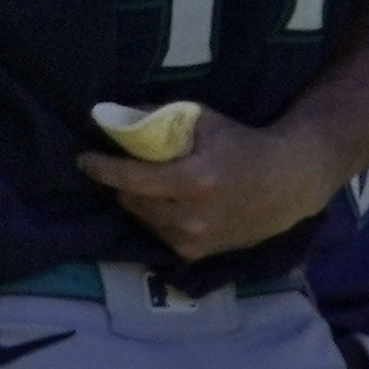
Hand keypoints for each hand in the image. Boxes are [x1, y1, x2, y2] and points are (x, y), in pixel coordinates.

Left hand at [72, 105, 340, 259]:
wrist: (285, 186)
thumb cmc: (243, 146)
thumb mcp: (205, 121)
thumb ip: (160, 118)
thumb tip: (116, 115)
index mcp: (194, 180)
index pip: (133, 178)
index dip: (103, 168)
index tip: (83, 159)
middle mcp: (191, 217)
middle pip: (131, 200)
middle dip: (120, 182)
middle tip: (121, 165)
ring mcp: (193, 240)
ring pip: (141, 219)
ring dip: (136, 200)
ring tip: (146, 182)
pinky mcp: (195, 254)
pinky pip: (157, 233)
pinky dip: (154, 216)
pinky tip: (168, 201)